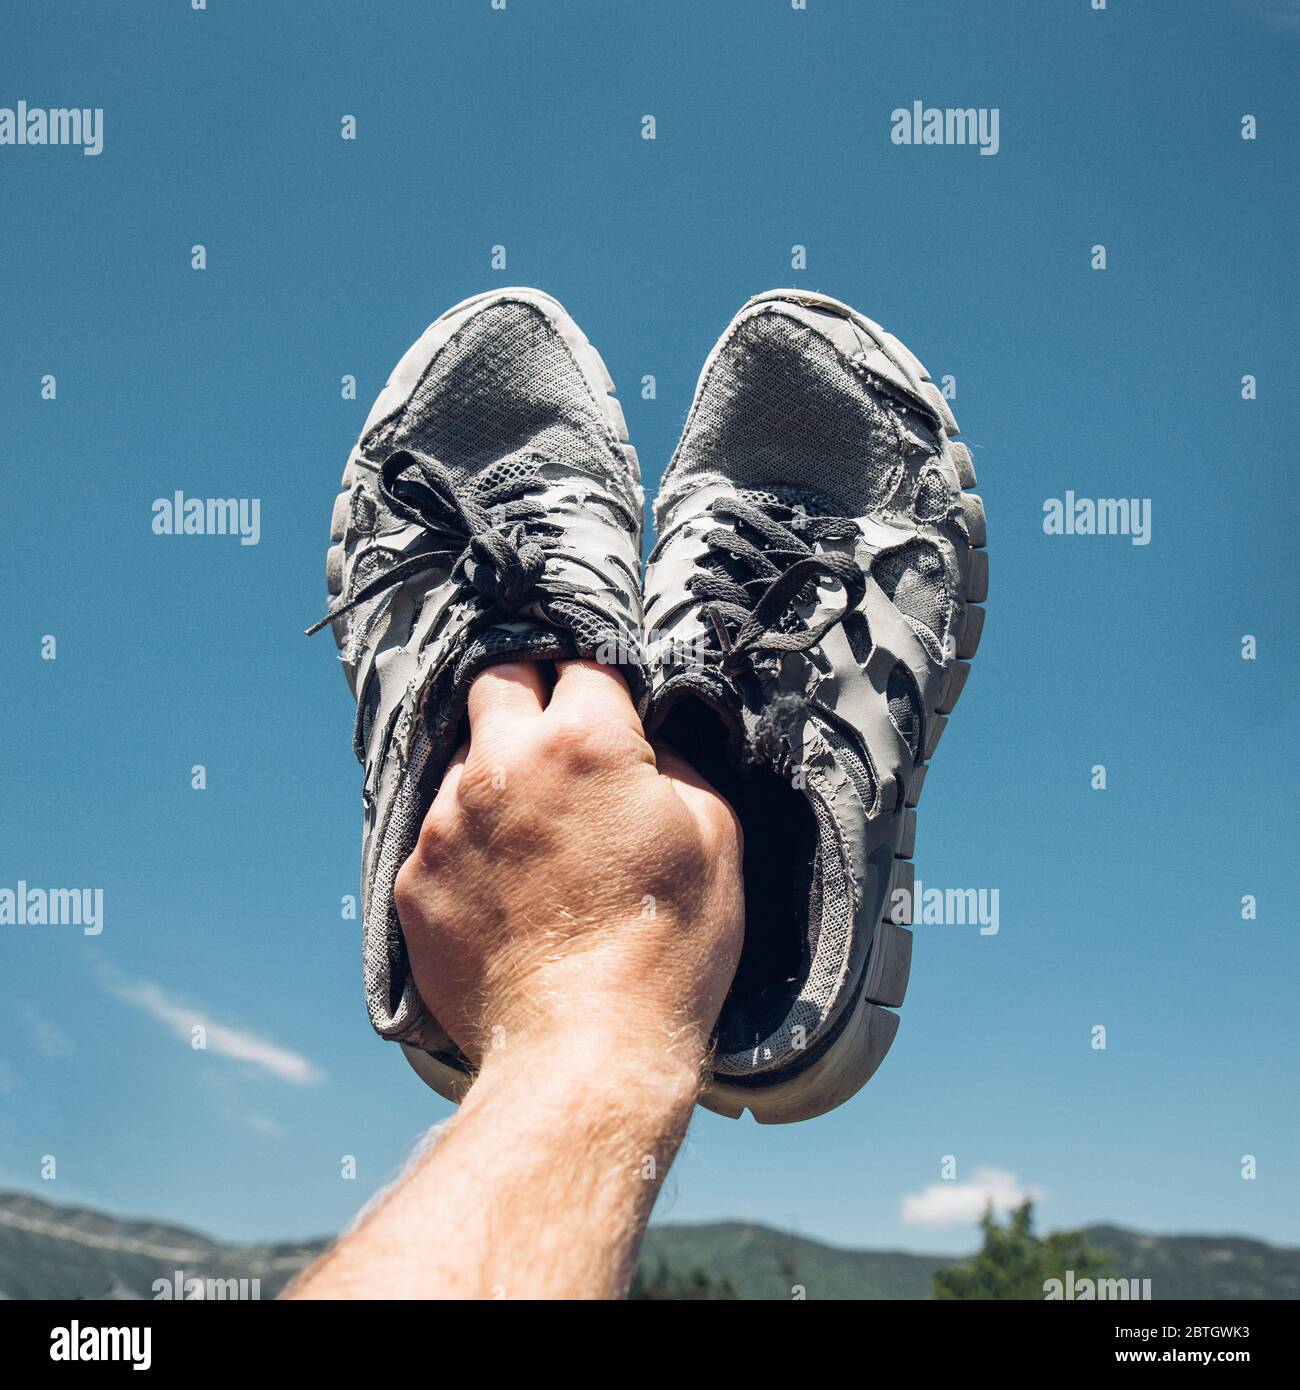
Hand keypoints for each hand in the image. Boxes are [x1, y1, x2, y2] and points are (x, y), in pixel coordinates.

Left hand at [393, 659, 744, 1084]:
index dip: (602, 686)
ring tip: (535, 837)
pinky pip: (438, 835)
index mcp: (583, 742)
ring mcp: (446, 823)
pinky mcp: (414, 878)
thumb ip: (674, 763)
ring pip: (463, 760)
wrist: (583, 1050)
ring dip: (497, 776)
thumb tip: (644, 744)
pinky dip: (469, 845)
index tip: (610, 711)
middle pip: (497, 679)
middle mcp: (501, 765)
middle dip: (529, 692)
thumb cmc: (666, 948)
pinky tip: (505, 889)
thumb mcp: (715, 836)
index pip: (583, 664)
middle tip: (560, 741)